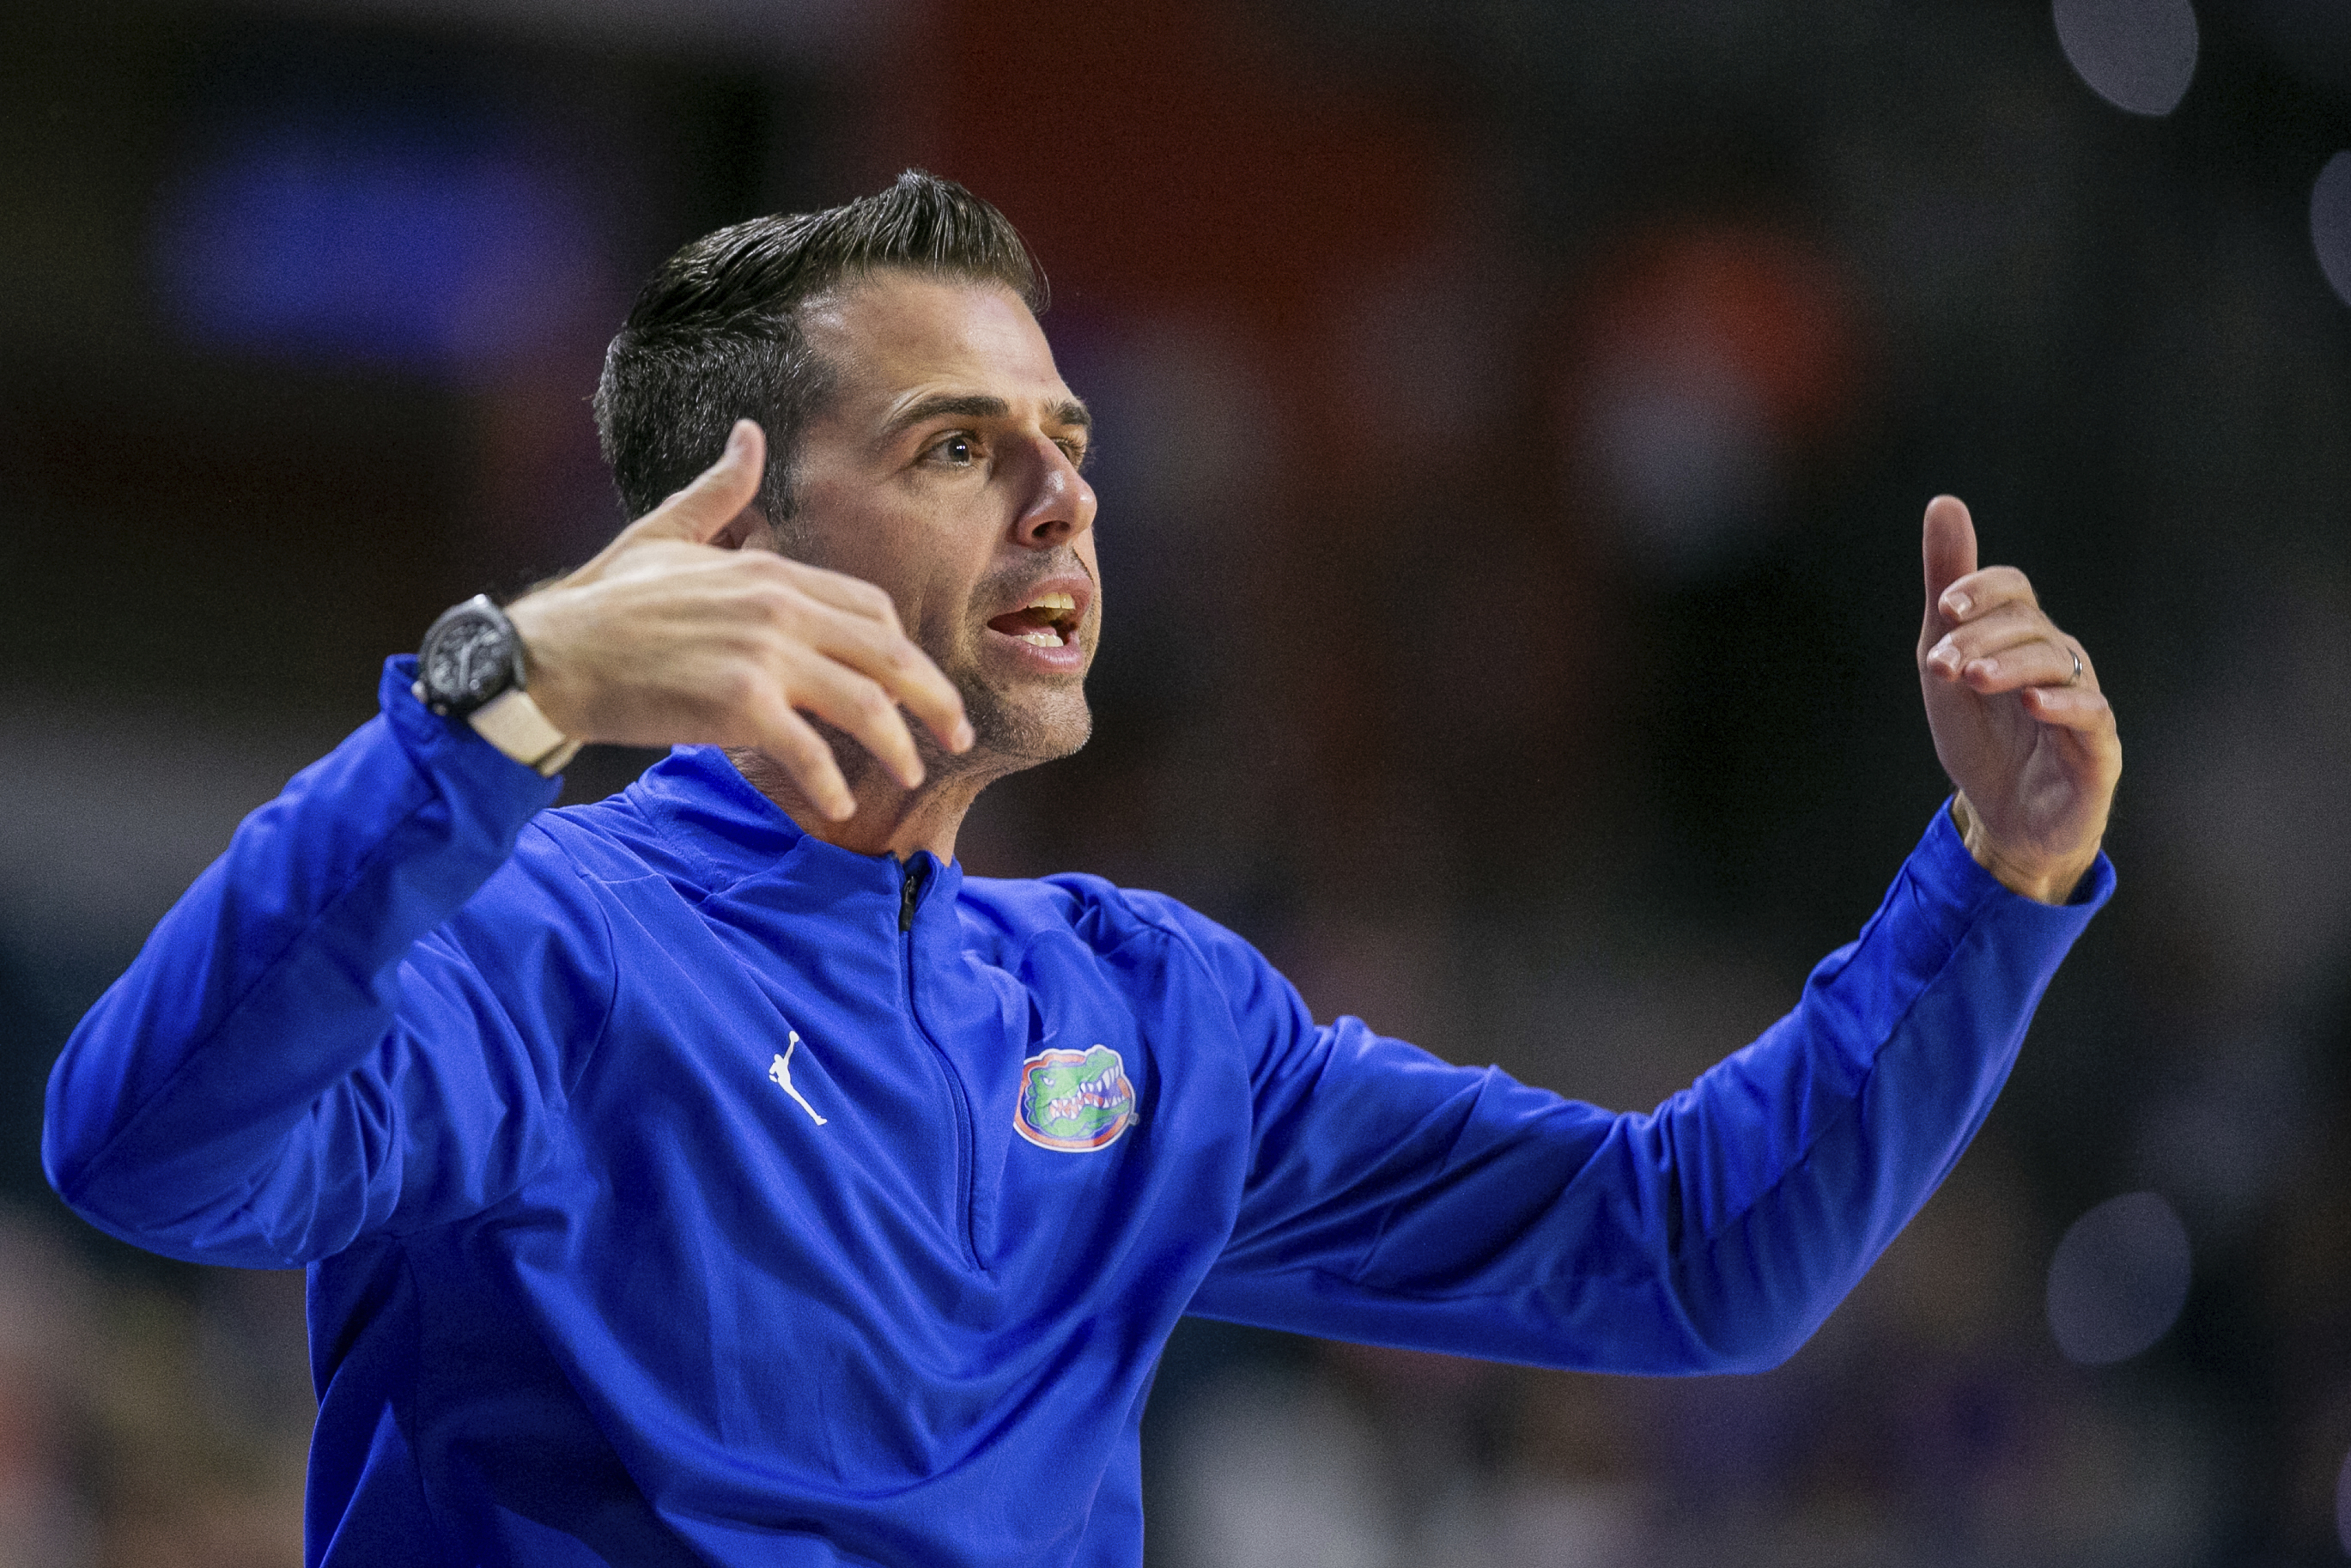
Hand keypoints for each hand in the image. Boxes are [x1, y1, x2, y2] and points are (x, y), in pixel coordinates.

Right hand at [505, 420, 971, 819]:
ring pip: (864, 704)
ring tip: (912, 772)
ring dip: (899, 745)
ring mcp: (760, 655)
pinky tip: (838, 801)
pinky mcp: (736, 704)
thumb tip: (747, 435)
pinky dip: (831, 780)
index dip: (904, 650)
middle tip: (958, 732)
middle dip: (934, 697)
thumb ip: (718, 492)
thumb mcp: (665, 534)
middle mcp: (777, 606)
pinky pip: (808, 749)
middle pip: (888, 654)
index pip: (870, 608)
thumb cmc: (602, 605)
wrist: (544, 656)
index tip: (920, 683)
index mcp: (770, 571)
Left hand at [1917, 495, 2119, 903]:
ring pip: (2058, 663)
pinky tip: (2034, 703)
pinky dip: (2064, 705)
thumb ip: (1947, 591)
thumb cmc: (1981, 735)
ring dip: (2011, 666)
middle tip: (1941, 665)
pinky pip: (2092, 715)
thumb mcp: (1945, 664)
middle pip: (2029, 626)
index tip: (1946, 608)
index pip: (2014, 590)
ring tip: (1973, 679)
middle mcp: (2060, 659)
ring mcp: (2082, 700)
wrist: (2002, 816)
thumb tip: (1944, 501)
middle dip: (1981, 640)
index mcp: (2023, 636)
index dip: (1982, 590)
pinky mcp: (2098, 747)